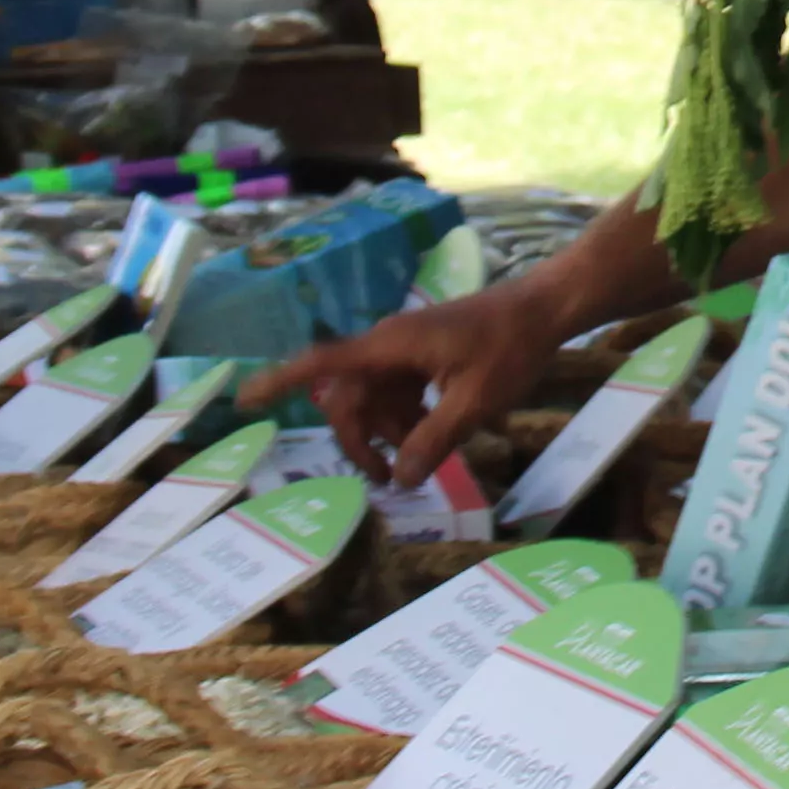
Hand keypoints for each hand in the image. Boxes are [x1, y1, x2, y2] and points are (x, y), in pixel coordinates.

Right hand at [285, 278, 564, 492]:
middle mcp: (387, 346)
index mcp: (389, 346)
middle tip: (386, 479)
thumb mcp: (473, 403)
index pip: (321, 363)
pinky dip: (407, 418)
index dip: (280, 382)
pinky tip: (434, 437)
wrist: (544, 309)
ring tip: (421, 462)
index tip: (244, 400)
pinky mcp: (421, 357)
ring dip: (388, 432)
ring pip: (374, 399)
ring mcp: (404, 351)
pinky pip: (397, 392)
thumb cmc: (510, 348)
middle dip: (359, 440)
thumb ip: (432, 441)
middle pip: (349, 397)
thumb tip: (400, 478)